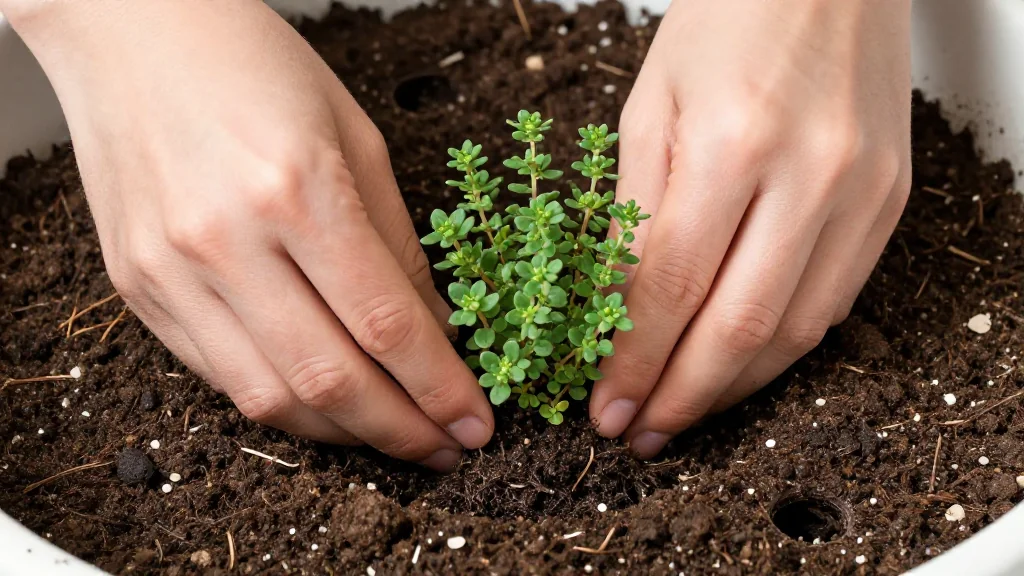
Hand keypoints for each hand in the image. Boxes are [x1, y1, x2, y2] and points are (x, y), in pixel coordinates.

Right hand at [5, 0, 493, 470]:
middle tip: (446, 448)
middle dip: (402, 431)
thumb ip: (398, 246)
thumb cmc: (254, 65)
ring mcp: (171, 272)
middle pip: (330, 379)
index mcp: (296, 189)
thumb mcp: (357, 138)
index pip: (386, 324)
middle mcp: (226, 241)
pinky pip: (218, 377)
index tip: (476, 421)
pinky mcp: (138, 290)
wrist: (132, 29)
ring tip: (392, 437)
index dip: (440, 387)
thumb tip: (437, 332)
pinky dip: (282, 405)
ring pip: (269, 397)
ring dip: (344, 435)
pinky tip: (325, 406)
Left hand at [590, 0, 911, 457]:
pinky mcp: (891, 202)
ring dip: (734, 387)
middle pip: (740, 327)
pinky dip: (783, 348)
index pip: (673, 286)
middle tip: (640, 434)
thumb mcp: (649, 107)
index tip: (605, 406)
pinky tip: (740, 365)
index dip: (636, 362)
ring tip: (683, 412)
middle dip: (682, 397)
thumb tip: (616, 313)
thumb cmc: (726, 21)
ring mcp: (864, 192)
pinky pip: (837, 302)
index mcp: (731, 142)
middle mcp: (810, 174)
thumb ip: (634, 214)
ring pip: (798, 330)